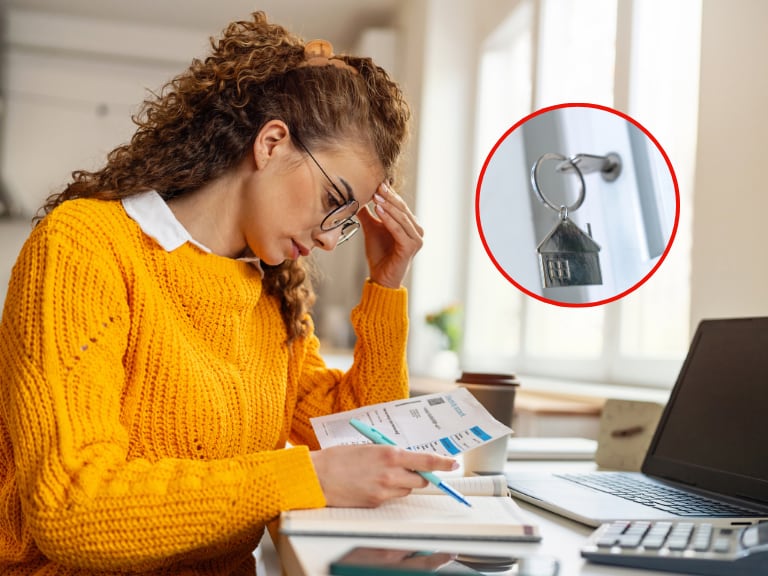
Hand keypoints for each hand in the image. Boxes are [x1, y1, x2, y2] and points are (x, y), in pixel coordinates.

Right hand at [309, 444, 458, 506]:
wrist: (318, 476)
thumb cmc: (339, 458)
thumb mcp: (370, 447)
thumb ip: (391, 453)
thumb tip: (407, 458)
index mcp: (390, 454)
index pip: (426, 460)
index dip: (443, 463)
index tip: (453, 463)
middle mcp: (391, 474)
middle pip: (421, 479)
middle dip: (419, 475)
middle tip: (410, 469)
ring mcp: (384, 491)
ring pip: (407, 490)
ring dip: (403, 484)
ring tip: (382, 475)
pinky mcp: (376, 503)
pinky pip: (391, 498)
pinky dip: (388, 491)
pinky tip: (371, 483)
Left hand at [358, 183, 423, 288]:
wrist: (381, 277)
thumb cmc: (379, 254)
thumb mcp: (372, 229)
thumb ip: (368, 214)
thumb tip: (357, 197)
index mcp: (410, 224)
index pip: (400, 204)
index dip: (389, 193)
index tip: (376, 182)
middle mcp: (416, 230)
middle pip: (402, 209)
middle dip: (389, 197)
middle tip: (377, 185)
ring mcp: (416, 239)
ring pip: (401, 217)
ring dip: (388, 206)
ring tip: (376, 196)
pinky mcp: (411, 247)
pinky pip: (398, 230)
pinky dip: (388, 219)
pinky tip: (378, 210)